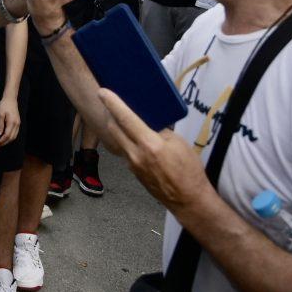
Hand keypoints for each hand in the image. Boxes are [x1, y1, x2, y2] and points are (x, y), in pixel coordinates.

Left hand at [0, 97, 20, 145]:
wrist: (10, 98)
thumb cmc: (4, 105)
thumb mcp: (0, 114)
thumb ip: (0, 125)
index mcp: (12, 122)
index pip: (7, 135)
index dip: (2, 141)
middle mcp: (17, 124)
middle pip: (12, 137)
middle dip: (5, 142)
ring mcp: (18, 123)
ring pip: (14, 136)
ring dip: (8, 140)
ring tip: (1, 142)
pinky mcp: (18, 122)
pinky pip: (15, 132)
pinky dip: (11, 137)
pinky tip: (5, 137)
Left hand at [97, 88, 212, 212]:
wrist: (188, 199)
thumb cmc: (189, 171)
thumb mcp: (178, 144)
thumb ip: (160, 130)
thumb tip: (149, 121)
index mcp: (149, 145)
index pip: (126, 119)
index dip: (113, 103)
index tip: (103, 92)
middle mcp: (136, 155)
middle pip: (114, 128)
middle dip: (110, 113)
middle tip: (110, 101)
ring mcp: (132, 165)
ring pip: (117, 140)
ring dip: (117, 127)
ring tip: (122, 117)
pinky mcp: (133, 171)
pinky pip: (124, 150)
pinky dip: (125, 140)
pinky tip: (133, 136)